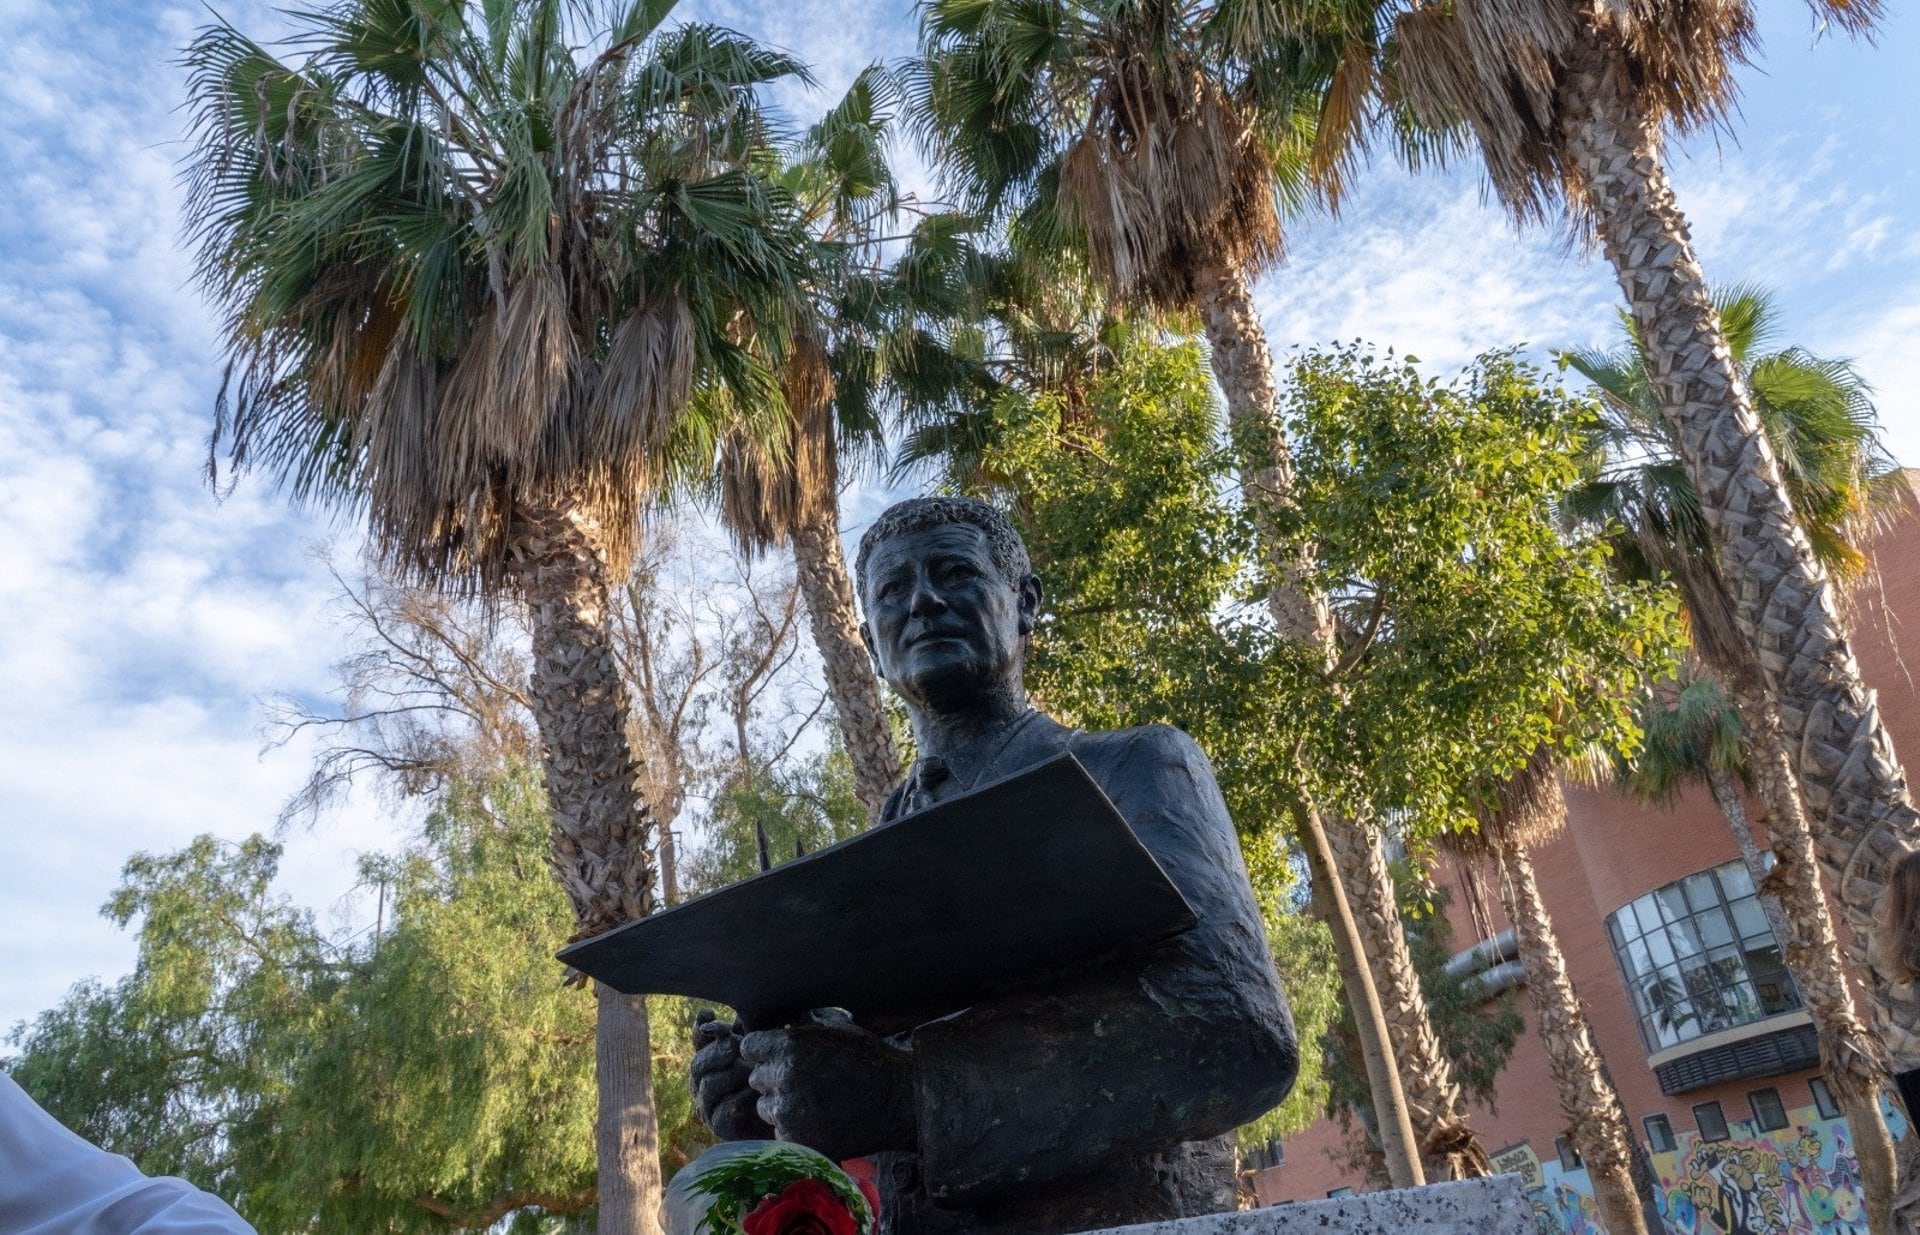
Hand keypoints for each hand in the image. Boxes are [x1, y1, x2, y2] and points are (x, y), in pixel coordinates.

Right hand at [692, 1009, 774, 1140]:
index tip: (709, 1014)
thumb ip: (748, 1031)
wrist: (791, 1111)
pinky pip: (723, 1109)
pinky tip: (758, 1094)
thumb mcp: (765, 1046)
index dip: (700, 1028)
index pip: (699, 1039)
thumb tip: (736, 1017)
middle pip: (697, 1063)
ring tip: (752, 1070)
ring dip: (732, 1074)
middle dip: (717, 1052)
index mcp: (711, 1058)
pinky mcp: (719, 1125)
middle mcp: (703, 1081)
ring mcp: (708, 1105)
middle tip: (736, 1045)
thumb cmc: (777, 1073)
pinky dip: (741, 1100)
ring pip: (708, 1084)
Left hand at [739, 1009, 917, 1159]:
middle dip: (775, 1079)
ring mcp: (788, 1111)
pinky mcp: (796, 1139)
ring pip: (766, 1107)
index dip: (763, 1051)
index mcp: (791, 1045)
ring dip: (782, 1106)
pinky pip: (779, 1132)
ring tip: (813, 1104)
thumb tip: (781, 1029)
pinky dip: (794, 1130)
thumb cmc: (872, 1061)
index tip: (775, 1057)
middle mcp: (783, 1076)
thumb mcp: (837, 1032)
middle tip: (804, 1083)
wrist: (898, 1102)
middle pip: (756, 1078)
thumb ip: (803, 1032)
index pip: (750, 1046)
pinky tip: (819, 1122)